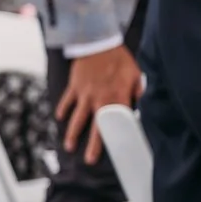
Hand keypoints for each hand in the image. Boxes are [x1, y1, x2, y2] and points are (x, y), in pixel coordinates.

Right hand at [54, 44, 143, 163]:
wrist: (98, 42)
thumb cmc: (118, 58)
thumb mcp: (135, 74)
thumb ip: (137, 91)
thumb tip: (139, 105)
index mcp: (117, 97)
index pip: (117, 123)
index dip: (116, 138)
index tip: (115, 150)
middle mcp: (99, 99)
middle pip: (95, 126)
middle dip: (93, 145)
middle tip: (89, 160)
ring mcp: (84, 94)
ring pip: (77, 118)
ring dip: (72, 134)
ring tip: (69, 146)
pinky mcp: (74, 87)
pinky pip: (67, 101)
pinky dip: (63, 110)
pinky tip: (60, 119)